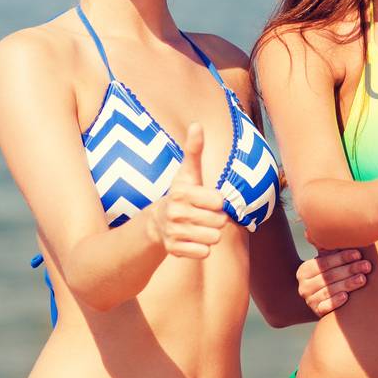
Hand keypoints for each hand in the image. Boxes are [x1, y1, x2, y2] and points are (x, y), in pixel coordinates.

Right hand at [149, 123, 230, 260]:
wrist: (157, 223)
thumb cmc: (181, 194)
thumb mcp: (188, 173)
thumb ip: (194, 150)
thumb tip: (197, 124)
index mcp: (182, 193)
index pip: (220, 202)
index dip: (219, 202)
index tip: (208, 200)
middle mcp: (175, 213)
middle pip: (220, 222)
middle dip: (217, 219)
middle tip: (204, 215)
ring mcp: (174, 233)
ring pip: (214, 238)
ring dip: (211, 234)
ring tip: (199, 227)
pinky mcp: (174, 250)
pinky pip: (204, 252)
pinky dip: (203, 248)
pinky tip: (193, 239)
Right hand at [296, 248, 371, 316]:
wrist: (325, 299)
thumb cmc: (331, 274)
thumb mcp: (327, 262)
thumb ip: (327, 248)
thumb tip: (325, 230)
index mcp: (305, 270)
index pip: (324, 262)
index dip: (341, 257)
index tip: (358, 254)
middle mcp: (304, 286)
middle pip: (328, 276)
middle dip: (349, 269)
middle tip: (367, 266)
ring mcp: (309, 300)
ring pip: (329, 290)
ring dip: (347, 284)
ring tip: (363, 278)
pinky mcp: (317, 311)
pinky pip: (325, 307)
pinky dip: (335, 302)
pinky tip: (346, 297)